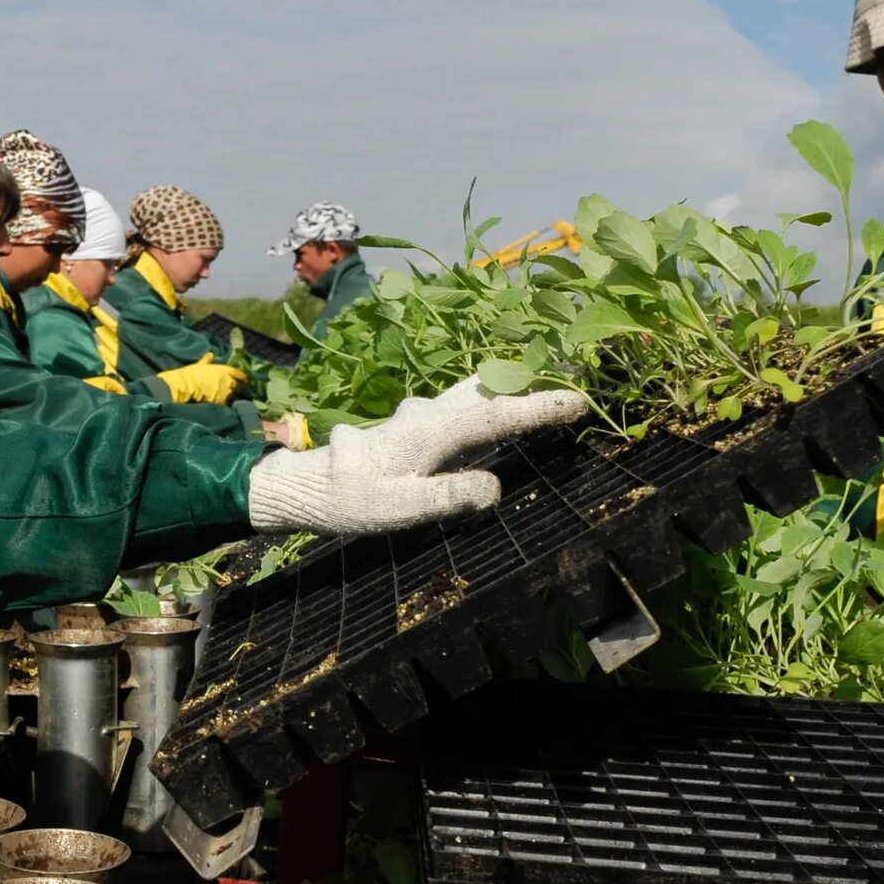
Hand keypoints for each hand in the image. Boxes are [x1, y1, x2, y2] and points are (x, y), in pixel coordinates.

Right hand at [160, 358, 244, 405]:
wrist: (187, 385)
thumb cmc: (193, 373)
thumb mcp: (200, 365)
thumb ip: (207, 360)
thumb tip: (210, 354)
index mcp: (224, 370)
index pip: (238, 373)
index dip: (242, 377)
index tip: (245, 380)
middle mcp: (227, 381)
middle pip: (234, 385)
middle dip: (232, 387)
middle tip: (226, 389)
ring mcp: (225, 392)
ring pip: (229, 395)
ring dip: (226, 396)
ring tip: (219, 397)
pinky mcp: (220, 402)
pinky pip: (223, 404)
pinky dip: (221, 403)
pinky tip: (216, 404)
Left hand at [244, 375, 587, 535]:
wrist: (305, 487)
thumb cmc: (349, 501)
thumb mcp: (397, 509)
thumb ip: (446, 497)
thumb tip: (496, 489)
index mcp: (430, 430)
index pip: (495, 415)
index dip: (539, 407)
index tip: (578, 400)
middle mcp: (428, 413)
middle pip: (492, 389)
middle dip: (535, 380)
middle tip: (578, 374)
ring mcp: (421, 413)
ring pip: (477, 389)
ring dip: (514, 382)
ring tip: (552, 376)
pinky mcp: (417, 421)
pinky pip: (464, 400)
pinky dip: (493, 393)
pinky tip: (504, 395)